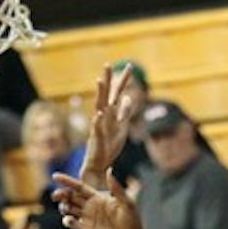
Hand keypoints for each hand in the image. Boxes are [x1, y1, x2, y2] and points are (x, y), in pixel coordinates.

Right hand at [54, 169, 141, 228]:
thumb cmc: (132, 221)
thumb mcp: (126, 203)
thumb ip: (116, 188)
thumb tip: (109, 170)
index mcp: (98, 197)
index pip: (79, 187)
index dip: (67, 181)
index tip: (55, 176)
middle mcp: (90, 206)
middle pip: (71, 197)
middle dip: (62, 194)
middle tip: (56, 195)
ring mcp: (87, 218)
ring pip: (69, 209)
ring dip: (64, 206)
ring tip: (66, 207)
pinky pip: (72, 223)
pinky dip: (67, 220)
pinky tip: (69, 220)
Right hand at [79, 64, 134, 188]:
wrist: (99, 164)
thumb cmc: (109, 145)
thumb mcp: (121, 127)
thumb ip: (124, 112)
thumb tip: (128, 97)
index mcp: (112, 113)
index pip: (118, 92)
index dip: (124, 80)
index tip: (130, 66)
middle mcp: (104, 116)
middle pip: (107, 94)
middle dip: (107, 80)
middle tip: (107, 64)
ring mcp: (100, 126)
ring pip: (99, 107)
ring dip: (99, 94)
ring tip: (99, 81)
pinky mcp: (97, 138)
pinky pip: (97, 128)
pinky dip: (98, 122)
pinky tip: (99, 114)